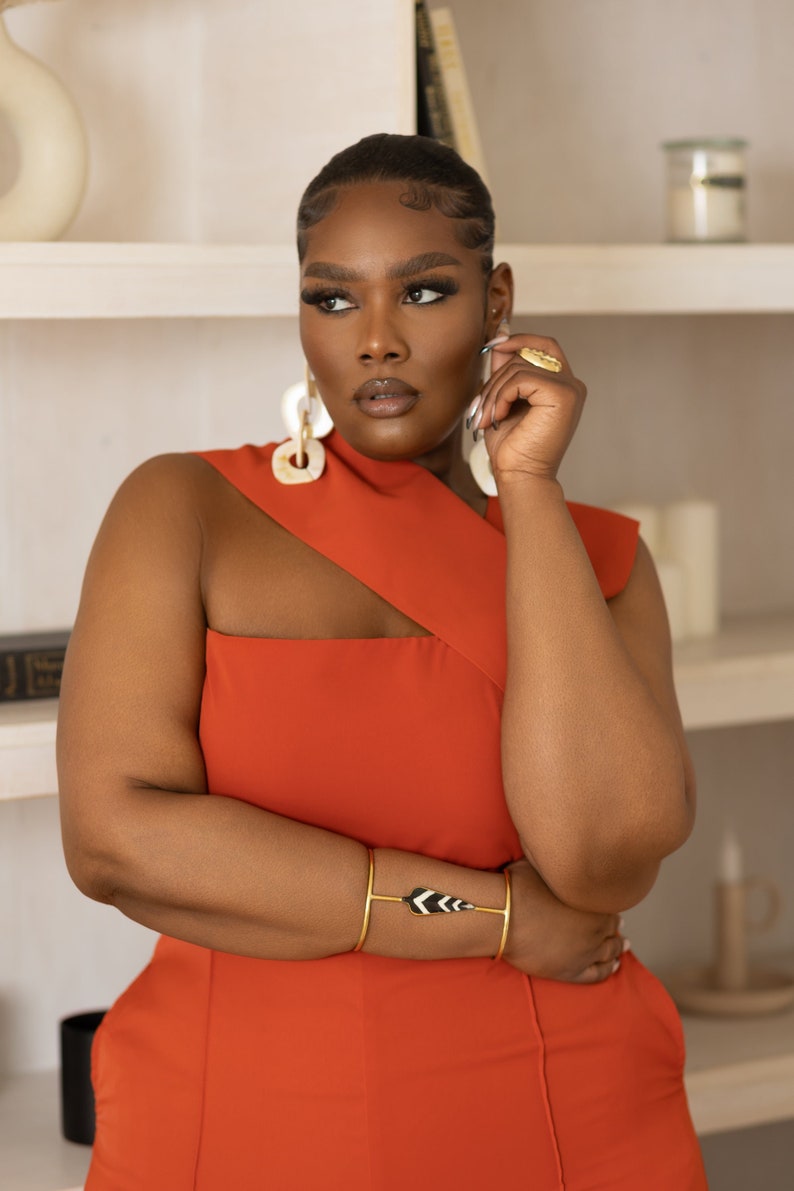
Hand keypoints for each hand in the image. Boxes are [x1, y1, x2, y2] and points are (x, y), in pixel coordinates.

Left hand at [472, 334, 585, 484]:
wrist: (519, 475)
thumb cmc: (512, 445)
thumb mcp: (502, 398)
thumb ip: (504, 369)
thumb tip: (499, 337)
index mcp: (561, 384)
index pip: (543, 345)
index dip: (518, 339)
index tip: (491, 346)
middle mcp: (571, 383)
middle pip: (528, 353)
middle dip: (497, 374)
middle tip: (481, 404)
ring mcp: (570, 388)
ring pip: (519, 366)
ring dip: (493, 391)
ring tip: (486, 417)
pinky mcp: (563, 395)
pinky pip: (521, 378)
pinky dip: (501, 396)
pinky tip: (498, 417)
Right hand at [503, 858, 626, 982]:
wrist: (504, 916)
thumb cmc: (520, 887)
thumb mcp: (541, 864)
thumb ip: (556, 865)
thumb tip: (554, 851)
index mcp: (591, 902)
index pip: (609, 905)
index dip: (609, 905)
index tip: (610, 905)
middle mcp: (595, 928)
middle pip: (612, 929)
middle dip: (616, 927)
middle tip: (620, 925)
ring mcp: (585, 952)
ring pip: (609, 952)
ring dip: (617, 948)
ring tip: (622, 945)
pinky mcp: (572, 971)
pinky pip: (597, 974)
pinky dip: (608, 970)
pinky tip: (613, 966)